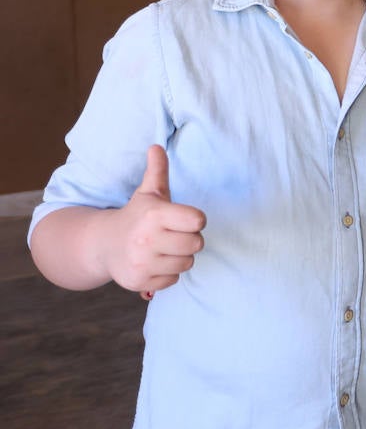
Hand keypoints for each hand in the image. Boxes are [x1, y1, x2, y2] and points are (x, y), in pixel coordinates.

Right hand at [104, 146, 205, 295]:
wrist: (103, 245)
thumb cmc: (136, 216)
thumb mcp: (148, 193)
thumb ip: (158, 170)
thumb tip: (157, 146)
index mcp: (154, 215)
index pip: (198, 220)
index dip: (195, 220)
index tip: (183, 218)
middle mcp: (147, 239)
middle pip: (197, 244)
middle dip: (189, 240)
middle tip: (173, 235)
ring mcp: (142, 262)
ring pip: (187, 263)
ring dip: (180, 257)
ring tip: (163, 249)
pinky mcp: (139, 281)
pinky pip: (174, 280)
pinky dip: (167, 273)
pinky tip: (154, 263)